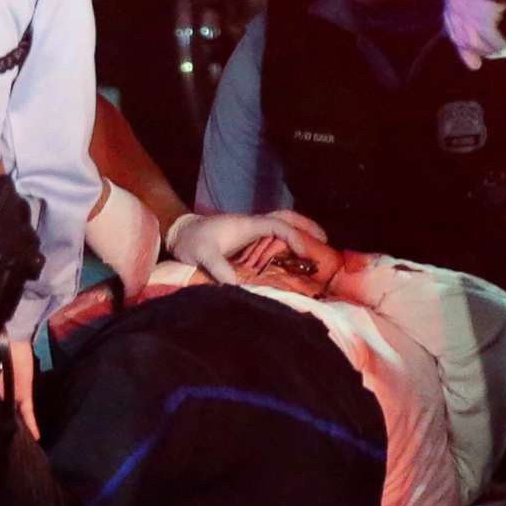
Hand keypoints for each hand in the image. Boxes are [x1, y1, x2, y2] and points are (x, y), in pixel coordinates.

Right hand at [5, 340, 38, 440]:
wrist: (11, 342)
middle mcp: (0, 397)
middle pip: (2, 417)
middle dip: (4, 431)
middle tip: (7, 448)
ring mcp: (13, 396)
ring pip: (16, 418)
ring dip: (19, 430)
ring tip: (22, 446)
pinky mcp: (25, 394)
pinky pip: (28, 412)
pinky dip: (32, 424)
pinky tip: (36, 436)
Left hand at [163, 208, 330, 284]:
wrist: (179, 233)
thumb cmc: (191, 241)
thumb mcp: (203, 255)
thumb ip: (218, 268)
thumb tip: (237, 287)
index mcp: (248, 225)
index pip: (279, 225)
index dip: (295, 237)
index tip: (307, 253)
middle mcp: (253, 225)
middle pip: (287, 218)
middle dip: (307, 226)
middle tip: (326, 242)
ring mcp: (251, 231)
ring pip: (282, 225)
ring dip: (301, 232)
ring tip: (318, 249)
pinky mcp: (248, 240)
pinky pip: (275, 236)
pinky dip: (289, 242)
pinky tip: (295, 257)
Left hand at [443, 0, 505, 70]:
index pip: (449, 22)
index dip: (456, 35)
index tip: (462, 46)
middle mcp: (455, 11)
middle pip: (460, 38)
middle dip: (467, 52)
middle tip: (475, 65)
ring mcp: (468, 19)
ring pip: (475, 42)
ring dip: (487, 51)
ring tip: (498, 55)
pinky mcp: (484, 23)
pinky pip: (492, 39)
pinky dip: (500, 45)